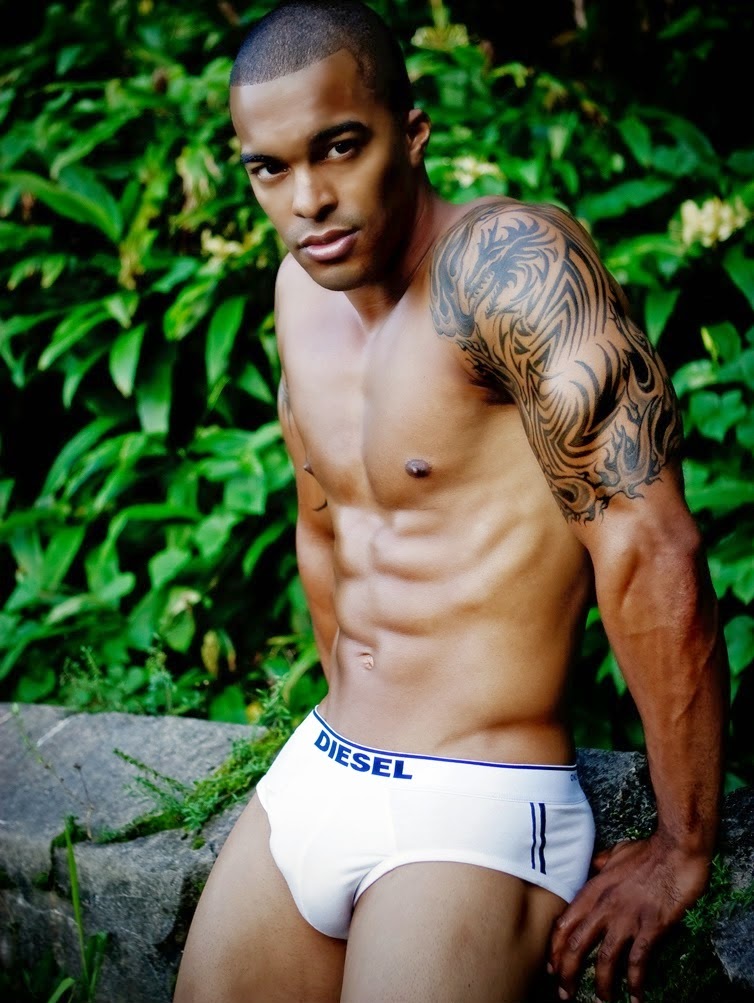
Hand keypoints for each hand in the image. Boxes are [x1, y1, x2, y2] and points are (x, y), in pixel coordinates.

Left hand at [548, 832, 710, 1001]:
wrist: (676, 848)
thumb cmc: (648, 850)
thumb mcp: (615, 853)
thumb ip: (600, 864)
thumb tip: (592, 866)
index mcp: (594, 889)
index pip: (565, 924)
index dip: (556, 949)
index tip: (552, 967)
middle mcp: (605, 906)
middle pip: (577, 945)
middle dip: (568, 973)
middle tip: (565, 993)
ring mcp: (627, 917)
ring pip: (604, 959)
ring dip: (601, 985)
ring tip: (601, 1000)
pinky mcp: (651, 926)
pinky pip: (638, 961)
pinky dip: (635, 983)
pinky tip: (635, 997)